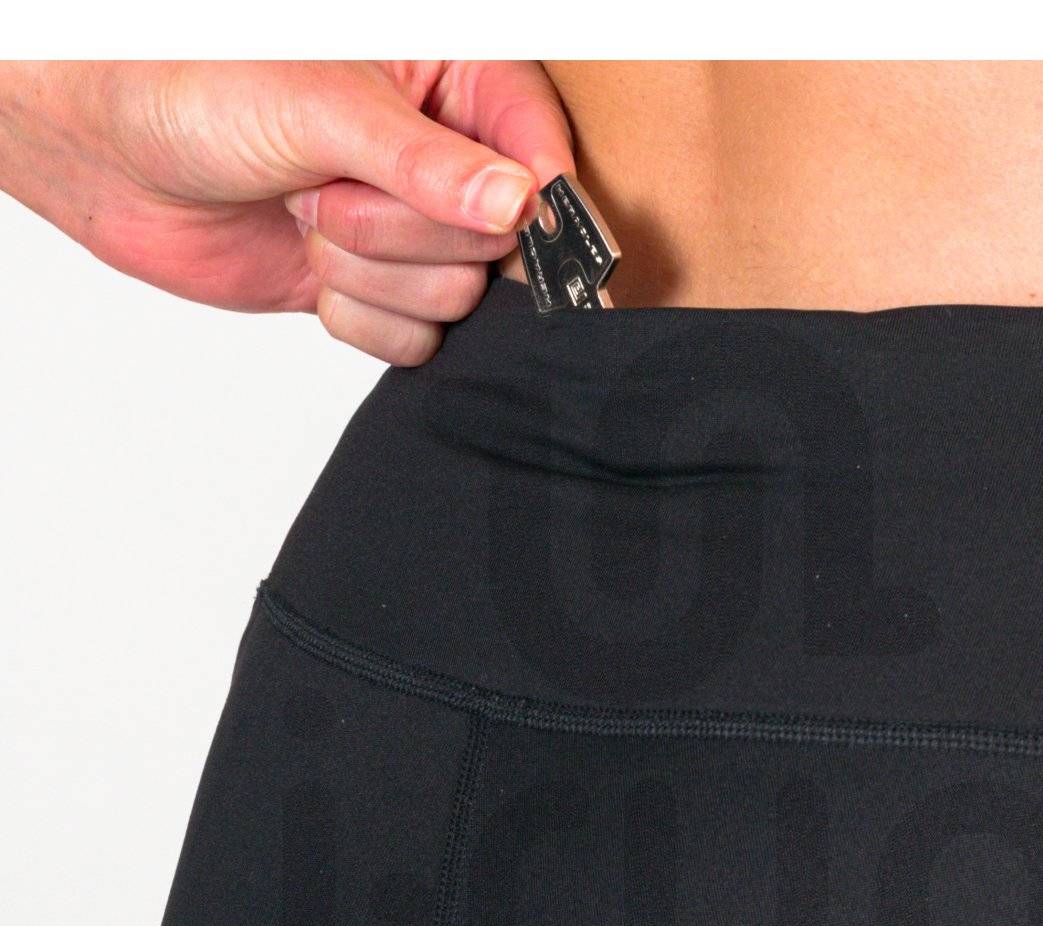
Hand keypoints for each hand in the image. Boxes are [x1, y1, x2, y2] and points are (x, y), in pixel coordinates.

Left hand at [0, 61, 572, 362]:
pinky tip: (307, 264)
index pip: (536, 140)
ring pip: (454, 294)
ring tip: (305, 214)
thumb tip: (519, 203)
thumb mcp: (322, 106)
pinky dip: (358, 317)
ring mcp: (407, 227)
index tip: (515, 216)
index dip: (534, 189)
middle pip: (495, 238)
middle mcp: (438, 154)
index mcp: (444, 75)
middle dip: (406, 230)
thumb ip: (427, 162)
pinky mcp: (373, 286)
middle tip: (328, 189)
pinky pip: (414, 339)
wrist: (111, 152)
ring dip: (370, 271)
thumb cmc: (196, 87)